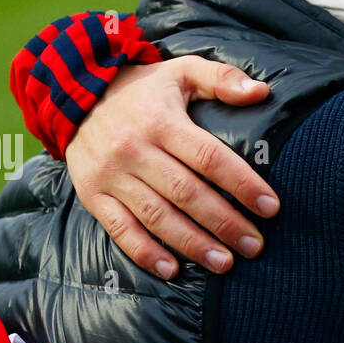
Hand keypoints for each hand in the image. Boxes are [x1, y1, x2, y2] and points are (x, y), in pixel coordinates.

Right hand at [65, 56, 278, 279]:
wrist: (73, 94)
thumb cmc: (142, 89)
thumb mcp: (180, 71)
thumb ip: (221, 79)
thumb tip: (261, 92)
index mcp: (161, 121)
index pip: (209, 157)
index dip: (242, 183)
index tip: (270, 207)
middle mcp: (134, 150)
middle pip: (187, 193)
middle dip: (225, 223)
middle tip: (255, 246)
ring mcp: (111, 175)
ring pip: (157, 216)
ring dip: (193, 244)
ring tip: (225, 263)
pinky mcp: (93, 195)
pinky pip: (120, 229)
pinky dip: (145, 253)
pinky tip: (172, 270)